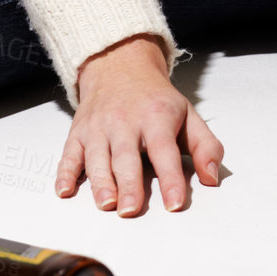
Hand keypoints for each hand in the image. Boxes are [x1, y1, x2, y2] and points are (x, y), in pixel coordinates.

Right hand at [58, 33, 224, 214]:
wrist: (120, 65)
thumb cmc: (156, 100)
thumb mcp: (188, 115)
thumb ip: (205, 147)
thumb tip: (212, 179)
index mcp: (156, 117)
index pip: (165, 151)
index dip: (171, 178)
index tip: (175, 204)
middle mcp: (125, 122)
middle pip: (127, 156)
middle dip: (129, 184)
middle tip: (132, 210)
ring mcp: (99, 127)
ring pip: (97, 157)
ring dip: (100, 182)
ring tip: (106, 204)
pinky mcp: (78, 132)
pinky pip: (69, 154)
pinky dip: (65, 173)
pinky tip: (64, 191)